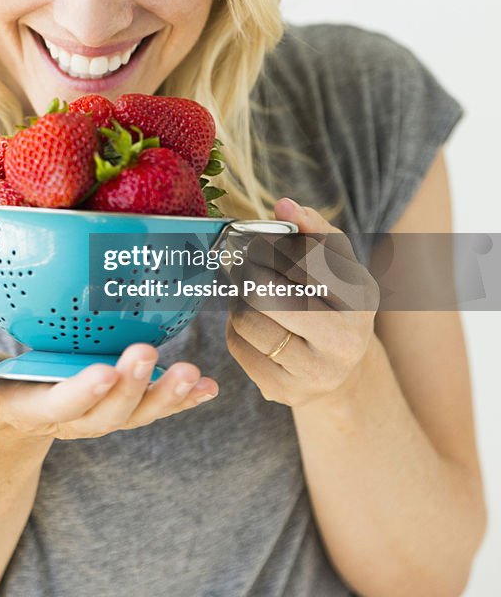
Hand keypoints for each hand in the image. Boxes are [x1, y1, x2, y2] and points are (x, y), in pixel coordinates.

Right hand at [0, 343, 217, 443]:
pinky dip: (182, 400)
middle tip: (146, 355)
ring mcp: (98, 414)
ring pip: (136, 413)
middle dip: (130, 388)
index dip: (80, 393)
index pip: (57, 407)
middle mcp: (70, 418)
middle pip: (106, 414)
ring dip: (166, 397)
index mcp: (29, 412)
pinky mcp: (117, 405)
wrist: (1, 415)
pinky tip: (209, 387)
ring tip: (193, 376)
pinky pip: (154, 407)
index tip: (101, 371)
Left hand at [226, 198, 379, 406]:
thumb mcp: (337, 265)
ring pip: (247, 320)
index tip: (260, 242)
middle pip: (267, 293)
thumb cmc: (332, 303)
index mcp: (361, 297)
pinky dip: (235, 329)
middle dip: (249, 272)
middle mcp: (346, 339)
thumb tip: (284, 204)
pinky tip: (251, 324)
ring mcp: (316, 371)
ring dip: (238, 300)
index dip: (270, 245)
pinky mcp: (285, 391)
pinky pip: (238, 347)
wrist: (340, 371)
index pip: (304, 259)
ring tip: (248, 294)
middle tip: (247, 266)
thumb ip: (314, 229)